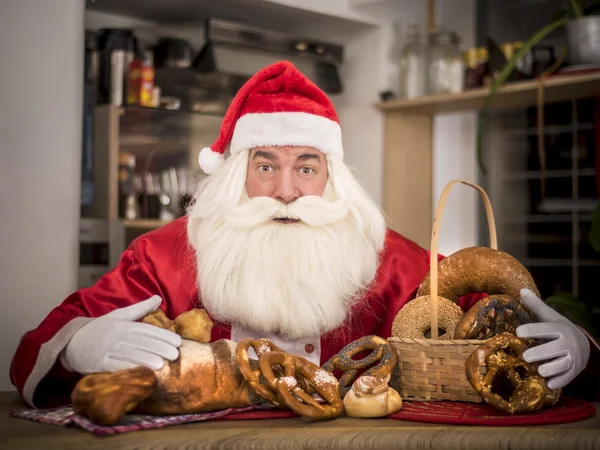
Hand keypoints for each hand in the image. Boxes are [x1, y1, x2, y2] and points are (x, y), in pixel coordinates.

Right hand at [61, 295, 181, 373]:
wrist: (71, 341)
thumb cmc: (100, 328)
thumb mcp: (119, 315)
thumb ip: (140, 308)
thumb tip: (158, 298)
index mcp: (124, 324)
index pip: (147, 329)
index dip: (163, 335)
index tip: (178, 341)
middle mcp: (117, 336)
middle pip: (141, 342)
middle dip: (159, 348)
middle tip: (175, 354)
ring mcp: (107, 350)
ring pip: (129, 354)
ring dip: (146, 359)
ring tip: (162, 365)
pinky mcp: (98, 363)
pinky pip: (114, 366)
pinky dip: (127, 369)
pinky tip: (140, 373)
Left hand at [516, 289, 589, 389]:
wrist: (582, 344)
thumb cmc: (558, 329)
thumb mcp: (549, 316)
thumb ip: (536, 306)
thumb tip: (522, 290)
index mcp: (560, 329)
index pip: (546, 329)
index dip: (533, 330)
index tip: (518, 332)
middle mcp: (567, 344)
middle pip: (555, 348)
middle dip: (541, 352)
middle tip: (525, 356)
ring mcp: (572, 358)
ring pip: (563, 364)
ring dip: (551, 368)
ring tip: (538, 370)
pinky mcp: (573, 371)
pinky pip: (568, 377)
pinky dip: (559, 381)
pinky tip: (549, 384)